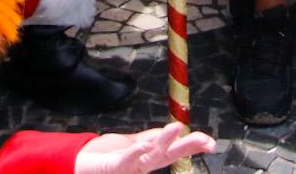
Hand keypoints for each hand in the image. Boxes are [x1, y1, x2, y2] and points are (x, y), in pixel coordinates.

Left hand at [75, 122, 215, 173]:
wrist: (83, 165)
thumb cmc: (111, 156)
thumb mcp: (136, 143)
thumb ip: (154, 138)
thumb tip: (176, 128)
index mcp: (150, 157)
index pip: (175, 150)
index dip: (193, 145)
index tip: (212, 143)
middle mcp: (143, 164)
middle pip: (168, 154)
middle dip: (187, 146)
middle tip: (206, 141)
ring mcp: (130, 167)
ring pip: (151, 157)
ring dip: (164, 143)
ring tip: (176, 128)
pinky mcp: (115, 166)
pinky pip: (126, 161)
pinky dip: (135, 154)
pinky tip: (143, 146)